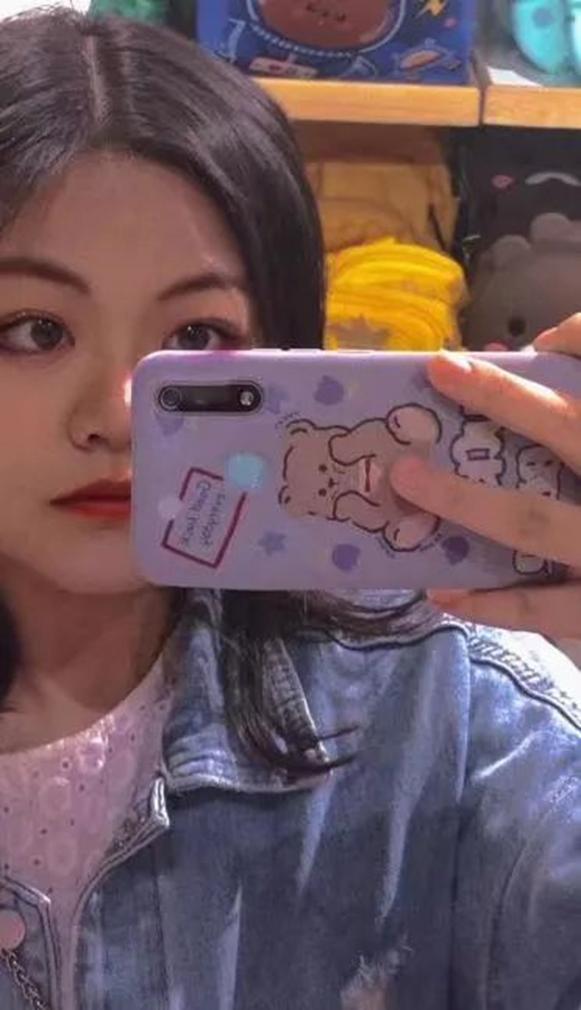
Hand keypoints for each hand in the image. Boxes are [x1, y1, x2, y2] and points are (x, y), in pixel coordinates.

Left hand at [389, 317, 580, 635]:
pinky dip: (487, 602)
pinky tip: (441, 590)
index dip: (573, 339)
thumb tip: (542, 347)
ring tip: (404, 480)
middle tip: (441, 370)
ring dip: (465, 500)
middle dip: (507, 398)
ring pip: (535, 521)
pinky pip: (538, 608)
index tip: (521, 332)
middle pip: (569, 427)